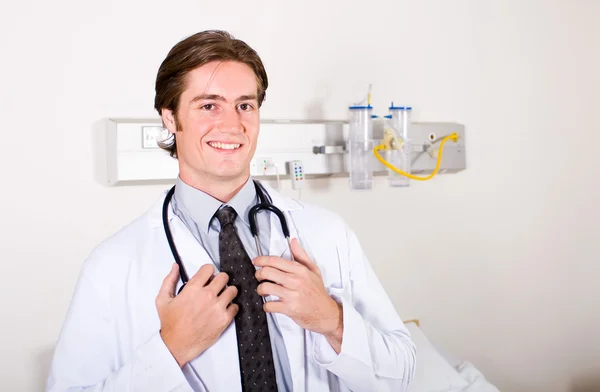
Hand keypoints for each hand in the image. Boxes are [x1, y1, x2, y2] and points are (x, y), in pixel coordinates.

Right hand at [156, 263, 238, 367]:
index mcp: (193, 289)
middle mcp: (207, 296)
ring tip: (221, 298)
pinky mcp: (224, 319)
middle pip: (224, 277)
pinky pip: (235, 306)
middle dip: (220, 280)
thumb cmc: (170, 324)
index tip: (207, 277)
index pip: (209, 268)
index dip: (208, 272)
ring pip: (232, 290)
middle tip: (216, 287)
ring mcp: (217, 307)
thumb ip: (169, 280)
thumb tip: (175, 267)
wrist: (177, 345)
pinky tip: (222, 310)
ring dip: (227, 292)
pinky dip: (231, 307)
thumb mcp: (163, 300)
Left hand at [253, 238, 343, 352]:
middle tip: (259, 277)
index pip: (275, 261)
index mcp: (300, 270)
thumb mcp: (313, 270)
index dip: (261, 260)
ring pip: (265, 288)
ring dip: (260, 290)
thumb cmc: (318, 292)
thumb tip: (293, 241)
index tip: (256, 261)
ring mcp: (292, 295)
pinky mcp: (289, 309)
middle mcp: (295, 281)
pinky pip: (269, 305)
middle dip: (258, 274)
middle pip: (267, 272)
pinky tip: (270, 304)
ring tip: (263, 291)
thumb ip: (301, 256)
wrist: (326, 313)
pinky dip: (266, 306)